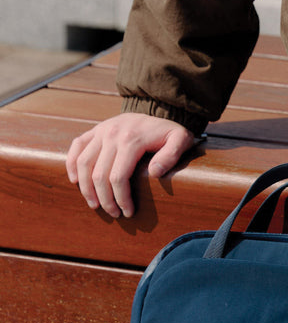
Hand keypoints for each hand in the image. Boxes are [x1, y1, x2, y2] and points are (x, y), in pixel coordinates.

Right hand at [66, 113, 195, 218]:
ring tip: (95, 205)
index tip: (128, 212)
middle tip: (114, 214)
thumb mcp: (181, 139)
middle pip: (99, 175)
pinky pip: (76, 146)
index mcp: (131, 139)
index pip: (118, 177)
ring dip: (86, 189)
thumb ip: (172, 155)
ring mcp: (100, 131)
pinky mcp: (94, 130)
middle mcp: (112, 134)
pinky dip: (71, 164)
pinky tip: (75, 181)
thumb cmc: (169, 131)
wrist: (156, 108)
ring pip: (83, 164)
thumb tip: (155, 173)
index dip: (121, 198)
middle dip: (105, 199)